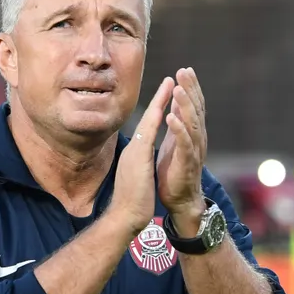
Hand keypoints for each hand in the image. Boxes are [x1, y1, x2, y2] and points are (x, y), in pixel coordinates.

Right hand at [108, 77, 174, 236]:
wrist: (125, 215)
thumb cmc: (132, 201)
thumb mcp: (137, 177)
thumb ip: (139, 165)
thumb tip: (141, 159)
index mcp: (136, 153)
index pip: (148, 127)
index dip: (156, 110)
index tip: (165, 94)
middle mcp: (134, 148)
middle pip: (147, 118)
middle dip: (158, 98)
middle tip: (169, 79)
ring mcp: (135, 150)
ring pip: (148, 120)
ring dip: (158, 101)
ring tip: (169, 83)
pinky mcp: (138, 157)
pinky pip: (148, 132)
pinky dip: (155, 117)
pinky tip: (163, 105)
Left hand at [157, 68, 207, 233]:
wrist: (180, 200)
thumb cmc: (175, 170)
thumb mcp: (175, 140)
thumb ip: (179, 121)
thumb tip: (179, 99)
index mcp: (192, 132)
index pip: (193, 105)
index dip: (190, 87)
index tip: (184, 69)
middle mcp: (197, 139)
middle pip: (196, 109)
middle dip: (190, 90)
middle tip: (184, 71)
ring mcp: (194, 151)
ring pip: (192, 123)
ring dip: (186, 105)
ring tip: (178, 89)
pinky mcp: (186, 163)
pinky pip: (184, 144)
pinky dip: (179, 130)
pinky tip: (172, 117)